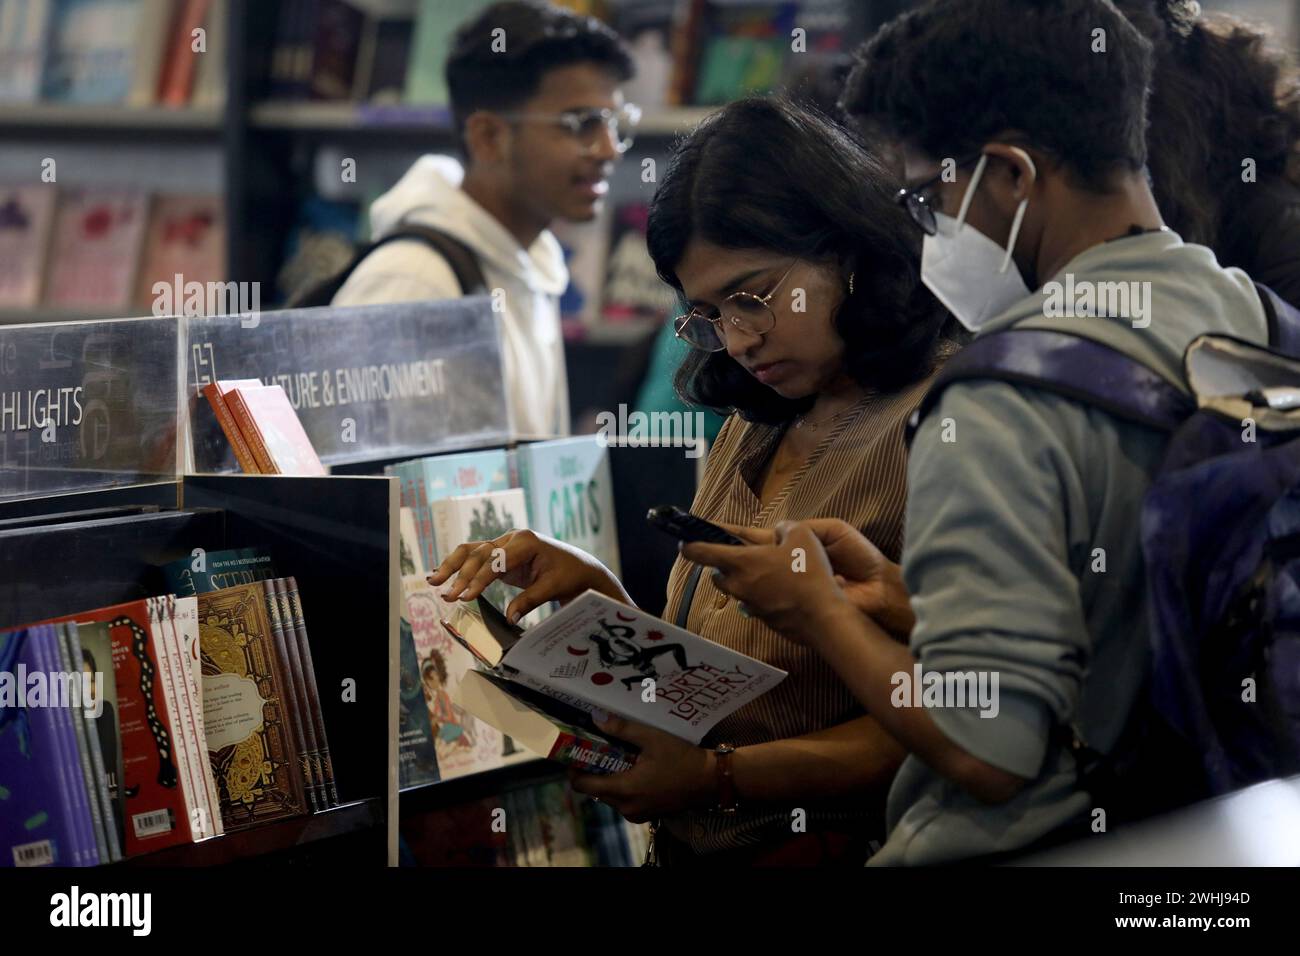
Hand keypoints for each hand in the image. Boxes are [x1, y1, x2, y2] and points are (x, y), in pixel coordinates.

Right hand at [426, 528, 627, 622]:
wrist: (579, 568)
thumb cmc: (570, 575)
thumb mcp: (553, 587)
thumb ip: (530, 600)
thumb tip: (509, 618)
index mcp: (525, 541)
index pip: (495, 560)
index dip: (479, 579)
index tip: (465, 597)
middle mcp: (511, 539)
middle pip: (478, 553)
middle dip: (460, 575)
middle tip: (447, 596)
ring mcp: (504, 545)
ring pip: (472, 552)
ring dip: (451, 566)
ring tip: (432, 581)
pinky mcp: (501, 555)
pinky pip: (476, 559)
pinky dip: (459, 566)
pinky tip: (442, 575)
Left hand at [569, 715, 713, 822]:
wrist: (711, 781)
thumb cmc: (682, 758)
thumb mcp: (652, 738)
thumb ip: (622, 729)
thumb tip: (596, 718)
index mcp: (623, 789)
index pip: (582, 785)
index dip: (573, 769)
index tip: (575, 752)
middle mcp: (626, 807)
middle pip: (595, 790)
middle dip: (592, 770)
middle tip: (597, 747)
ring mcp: (637, 814)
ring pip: (609, 796)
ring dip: (608, 778)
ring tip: (616, 755)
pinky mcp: (647, 814)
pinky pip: (624, 801)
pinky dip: (622, 786)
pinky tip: (633, 768)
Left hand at [690, 519, 912, 639]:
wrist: (823, 617)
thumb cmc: (809, 572)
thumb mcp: (801, 535)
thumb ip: (784, 528)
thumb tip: (778, 532)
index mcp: (742, 562)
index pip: (703, 553)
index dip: (690, 546)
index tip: (684, 542)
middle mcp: (739, 585)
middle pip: (717, 575)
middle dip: (723, 566)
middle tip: (741, 558)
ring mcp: (750, 606)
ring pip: (736, 591)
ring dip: (742, 582)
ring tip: (767, 575)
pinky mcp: (764, 620)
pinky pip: (754, 604)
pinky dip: (761, 597)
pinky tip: (783, 592)